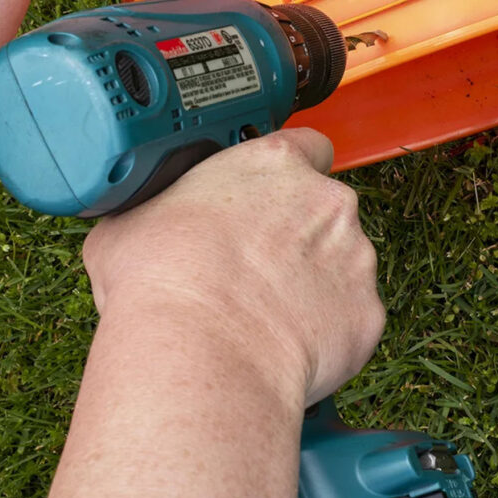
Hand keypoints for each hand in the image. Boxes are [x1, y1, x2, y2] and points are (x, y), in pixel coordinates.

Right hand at [82, 129, 384, 403]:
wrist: (197, 352)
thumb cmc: (162, 281)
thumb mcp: (130, 221)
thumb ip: (155, 208)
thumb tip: (136, 224)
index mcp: (274, 163)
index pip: (306, 145)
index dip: (289, 172)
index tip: (269, 195)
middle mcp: (327, 201)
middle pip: (323, 210)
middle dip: (295, 235)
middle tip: (250, 266)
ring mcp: (355, 258)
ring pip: (340, 265)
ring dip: (312, 283)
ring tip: (262, 312)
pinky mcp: (367, 314)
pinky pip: (349, 319)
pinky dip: (326, 332)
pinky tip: (283, 344)